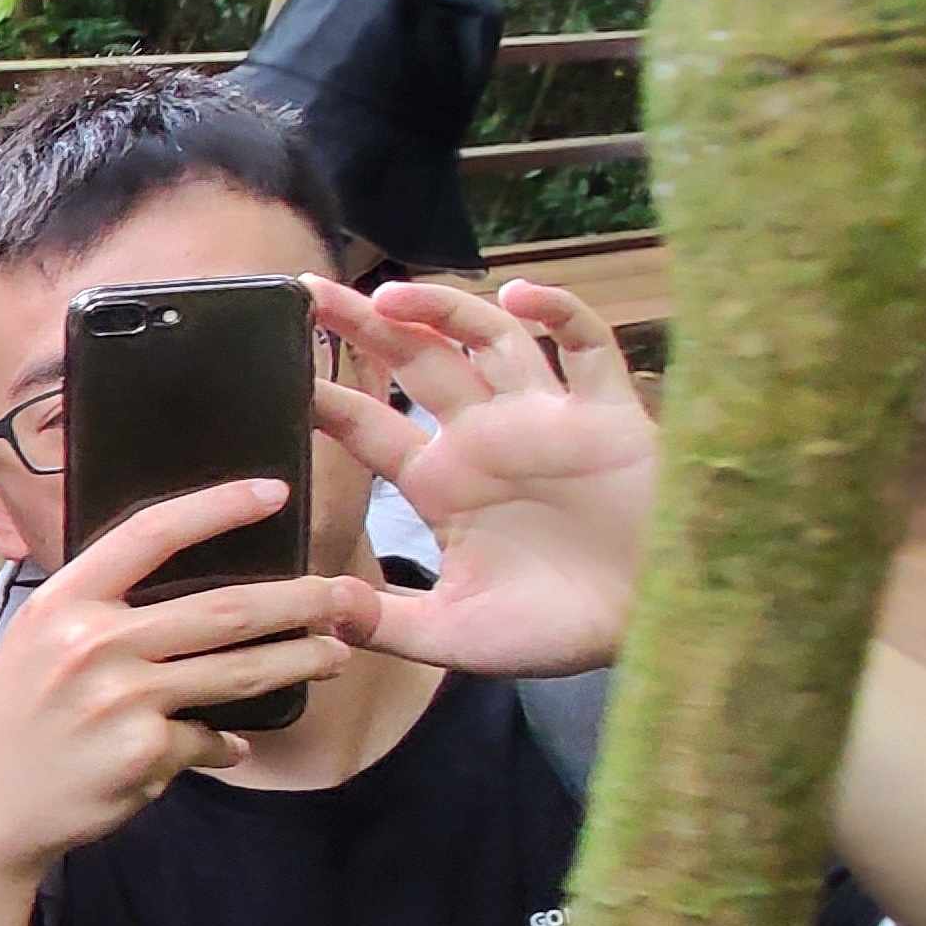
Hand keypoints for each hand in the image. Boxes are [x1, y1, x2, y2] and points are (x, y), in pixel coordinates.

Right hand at [0, 480, 374, 881]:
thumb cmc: (18, 721)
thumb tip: (188, 592)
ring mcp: (121, 700)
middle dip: (300, 599)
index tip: (273, 491)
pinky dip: (227, 744)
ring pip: (238, 671)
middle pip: (224, 608)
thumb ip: (99, 610)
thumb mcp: (36, 644)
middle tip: (345, 594)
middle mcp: (91, 644)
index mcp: (62, 603)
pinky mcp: (146, 754)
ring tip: (335, 654)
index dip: (217, 507)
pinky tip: (233, 746)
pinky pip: (211, 739)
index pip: (151, 534)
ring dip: (299, 661)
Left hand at [314, 275, 658, 679]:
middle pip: (415, 362)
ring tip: (391, 294)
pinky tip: (521, 297)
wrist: (649, 630)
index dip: (324, 394)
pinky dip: (559, 314)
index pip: (367, 426)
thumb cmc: (553, 631)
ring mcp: (545, 419)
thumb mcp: (454, 635)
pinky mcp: (608, 416)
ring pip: (488, 339)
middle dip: (366, 324)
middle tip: (312, 290)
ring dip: (444, 309)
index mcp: (440, 483)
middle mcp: (485, 439)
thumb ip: (384, 622)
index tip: (277, 365)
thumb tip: (313, 613)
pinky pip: (586, 347)